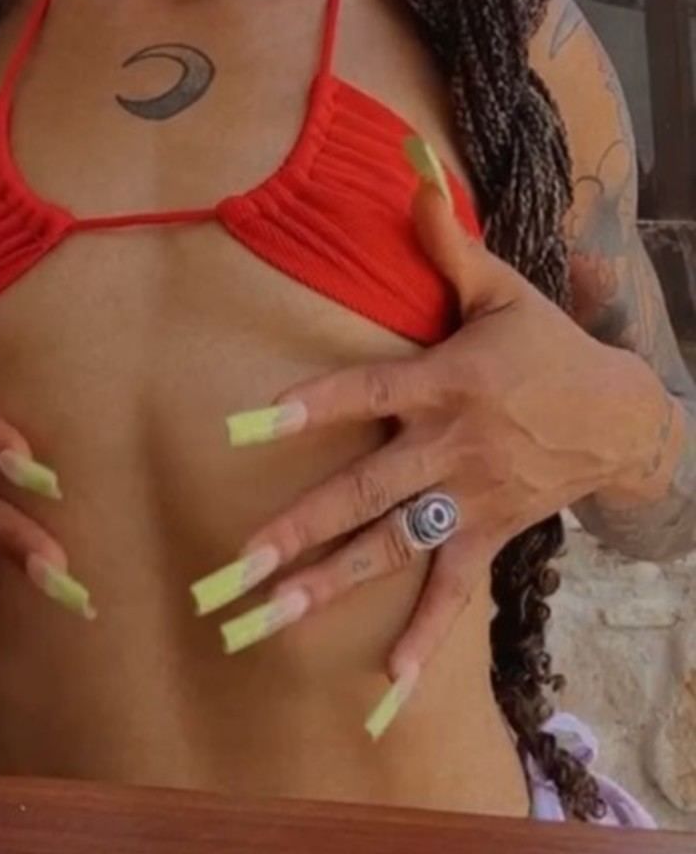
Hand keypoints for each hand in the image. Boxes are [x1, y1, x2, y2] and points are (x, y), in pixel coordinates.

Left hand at [204, 176, 660, 694]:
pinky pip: (451, 597)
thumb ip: (444, 239)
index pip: (366, 394)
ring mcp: (468, 502)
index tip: (247, 426)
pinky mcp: (487, 538)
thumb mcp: (499, 288)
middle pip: (363, 493)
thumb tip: (412, 166)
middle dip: (296, 529)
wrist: (622, 417)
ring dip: (325, 586)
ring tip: (262, 619)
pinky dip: (421, 642)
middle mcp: (451, 449)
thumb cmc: (544, 347)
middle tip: (231, 566)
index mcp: (446, 382)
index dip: (309, 407)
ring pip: (388, 549)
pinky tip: (382, 687)